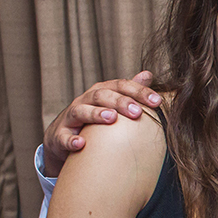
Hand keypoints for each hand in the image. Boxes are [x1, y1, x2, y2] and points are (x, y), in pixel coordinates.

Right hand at [42, 71, 160, 176]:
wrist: (62, 137)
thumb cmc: (92, 119)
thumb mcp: (110, 103)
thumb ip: (128, 90)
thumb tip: (148, 74)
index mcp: (101, 92)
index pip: (121, 86)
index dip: (139, 91)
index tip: (157, 101)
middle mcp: (85, 100)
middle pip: (102, 95)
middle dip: (120, 102)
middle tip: (137, 112)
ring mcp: (71, 117)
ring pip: (82, 110)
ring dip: (96, 114)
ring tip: (111, 118)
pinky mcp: (60, 135)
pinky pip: (64, 137)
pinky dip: (71, 140)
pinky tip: (81, 144)